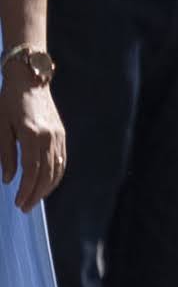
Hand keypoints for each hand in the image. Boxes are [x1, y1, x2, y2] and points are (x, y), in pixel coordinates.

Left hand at [10, 84, 58, 212]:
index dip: (26, 190)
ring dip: (47, 188)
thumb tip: (9, 179)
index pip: (32, 170)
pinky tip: (47, 184)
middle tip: (24, 208)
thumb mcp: (0, 126)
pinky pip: (62, 160)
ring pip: (57, 169)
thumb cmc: (8, 101)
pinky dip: (56, 175)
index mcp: (32, 135)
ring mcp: (58, 135)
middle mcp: (49, 137)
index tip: (18, 204)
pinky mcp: (61, 134)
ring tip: (34, 199)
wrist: (29, 79)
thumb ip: (5, 154)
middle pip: (47, 173)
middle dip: (36, 194)